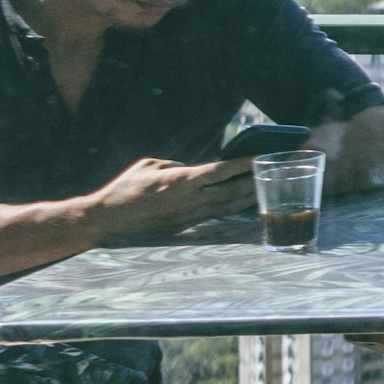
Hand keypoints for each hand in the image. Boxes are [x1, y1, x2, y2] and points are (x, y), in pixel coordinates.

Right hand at [89, 154, 254, 238]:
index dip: (244, 164)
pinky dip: (234, 210)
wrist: (109, 219)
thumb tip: (194, 168)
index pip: (221, 170)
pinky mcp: (186, 226)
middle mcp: (190, 199)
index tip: (262, 157)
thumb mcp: (150, 165)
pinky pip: (216, 216)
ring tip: (268, 187)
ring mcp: (190, 215)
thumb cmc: (126, 188)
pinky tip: (246, 205)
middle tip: (274, 172)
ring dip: (249, 197)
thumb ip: (176, 164)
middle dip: (255, 181)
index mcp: (181, 180)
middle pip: (232, 191)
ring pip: (228, 207)